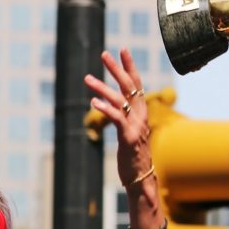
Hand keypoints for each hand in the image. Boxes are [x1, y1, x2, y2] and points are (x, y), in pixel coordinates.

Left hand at [84, 49, 151, 186]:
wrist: (141, 178)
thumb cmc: (133, 156)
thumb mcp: (130, 132)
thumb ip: (125, 116)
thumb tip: (114, 105)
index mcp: (141, 112)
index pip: (137, 83)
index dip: (129, 66)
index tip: (122, 49)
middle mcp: (140, 116)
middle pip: (129, 86)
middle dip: (116, 68)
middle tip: (103, 54)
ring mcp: (136, 126)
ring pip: (119, 100)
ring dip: (102, 87)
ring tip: (87, 78)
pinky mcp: (128, 137)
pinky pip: (117, 118)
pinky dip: (105, 108)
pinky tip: (93, 102)